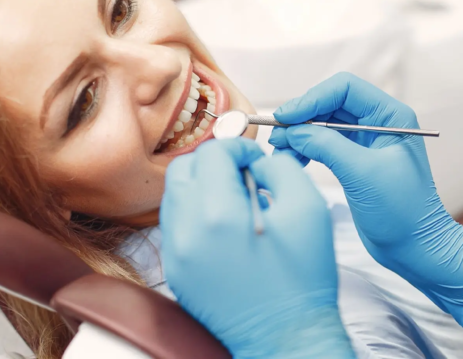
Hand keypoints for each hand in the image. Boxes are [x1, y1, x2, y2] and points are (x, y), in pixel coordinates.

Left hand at [161, 138, 353, 358]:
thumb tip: (254, 161)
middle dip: (213, 161)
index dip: (237, 146)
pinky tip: (222, 225)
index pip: (212, 153)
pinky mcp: (174, 269)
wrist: (284, 336)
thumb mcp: (308, 208)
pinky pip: (175, 222)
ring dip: (202, 185)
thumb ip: (279, 168)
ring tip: (234, 200)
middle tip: (241, 174)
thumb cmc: (302, 276)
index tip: (254, 158)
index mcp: (218, 214)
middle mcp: (185, 231)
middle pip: (184, 168)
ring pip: (175, 194)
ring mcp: (174, 253)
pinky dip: (195, 211)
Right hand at [269, 72, 462, 324]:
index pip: (344, 90)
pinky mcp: (351, 160)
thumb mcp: (362, 173)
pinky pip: (321, 144)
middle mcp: (376, 123)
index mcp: (390, 116)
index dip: (311, 99)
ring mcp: (362, 142)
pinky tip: (291, 159)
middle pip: (328, 104)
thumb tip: (293, 131)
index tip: (286, 116)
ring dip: (298, 134)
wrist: (412, 247)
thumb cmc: (402, 213)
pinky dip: (303, 148)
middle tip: (276, 134)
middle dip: (300, 117)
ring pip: (321, 125)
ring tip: (279, 149)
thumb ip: (326, 146)